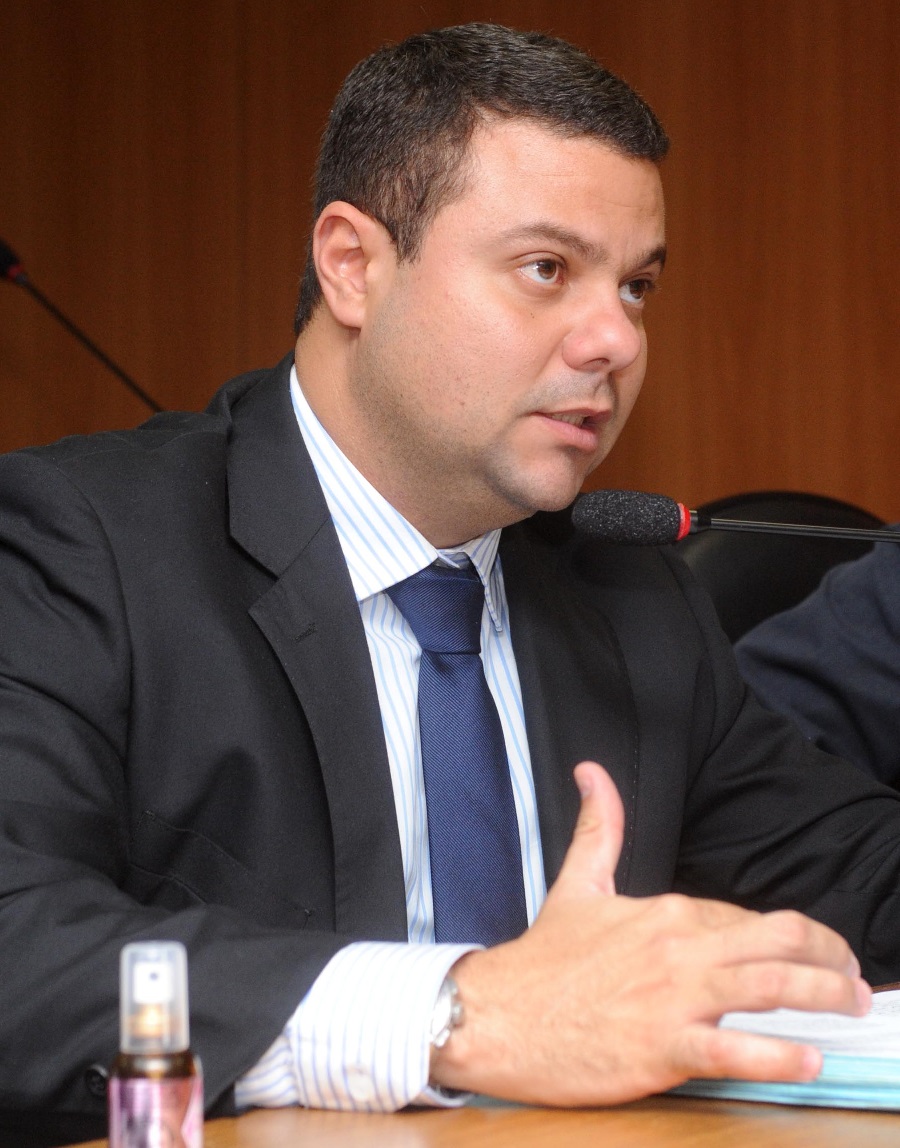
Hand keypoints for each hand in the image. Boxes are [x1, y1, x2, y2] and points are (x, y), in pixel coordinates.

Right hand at [431, 761, 869, 1105]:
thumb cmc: (543, 960)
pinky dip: (780, 1056)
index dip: (788, 938)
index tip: (811, 953)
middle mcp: (679, 947)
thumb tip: (594, 771)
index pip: (748, 918)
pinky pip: (737, 1050)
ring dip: (827, 996)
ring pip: (773, 987)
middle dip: (832, 959)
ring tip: (853, 1008)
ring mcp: (674, 997)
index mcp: (666, 910)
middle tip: (855, 979)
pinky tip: (808, 1060)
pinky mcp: (664, 1047)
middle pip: (781, 942)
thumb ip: (600, 827)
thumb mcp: (577, 886)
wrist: (499, 1016)